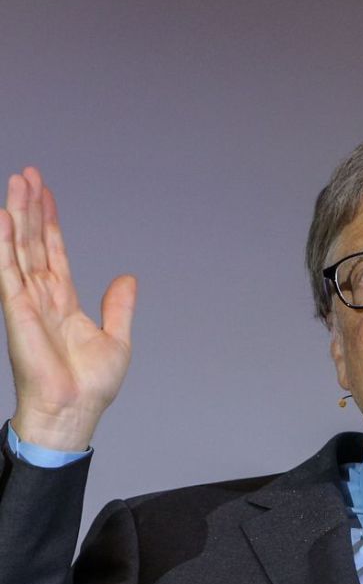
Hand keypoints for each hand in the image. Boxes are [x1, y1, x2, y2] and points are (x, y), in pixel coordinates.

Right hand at [0, 168, 135, 449]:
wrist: (75, 409)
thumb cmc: (90, 385)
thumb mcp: (116, 338)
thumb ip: (118, 306)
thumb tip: (128, 277)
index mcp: (64, 302)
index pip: (53, 253)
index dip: (50, 223)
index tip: (46, 194)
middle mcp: (43, 297)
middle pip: (33, 242)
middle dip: (30, 208)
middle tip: (27, 173)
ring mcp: (28, 302)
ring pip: (19, 248)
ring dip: (17, 215)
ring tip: (17, 182)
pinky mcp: (18, 310)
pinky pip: (7, 271)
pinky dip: (3, 244)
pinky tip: (2, 218)